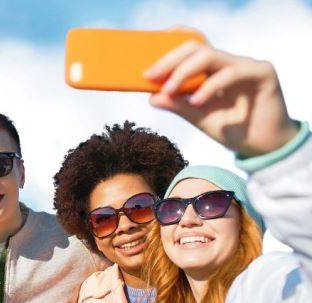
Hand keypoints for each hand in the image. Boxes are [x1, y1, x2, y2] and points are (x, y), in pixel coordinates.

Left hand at [145, 41, 298, 156]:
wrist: (264, 147)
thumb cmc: (232, 129)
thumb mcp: (198, 117)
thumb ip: (177, 104)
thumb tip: (151, 97)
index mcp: (211, 69)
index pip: (189, 47)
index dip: (168, 47)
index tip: (146, 64)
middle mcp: (227, 62)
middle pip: (195, 47)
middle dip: (170, 60)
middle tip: (150, 76)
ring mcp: (245, 65)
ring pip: (210, 55)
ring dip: (185, 72)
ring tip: (169, 90)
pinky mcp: (262, 72)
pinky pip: (232, 72)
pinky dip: (211, 86)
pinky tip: (198, 101)